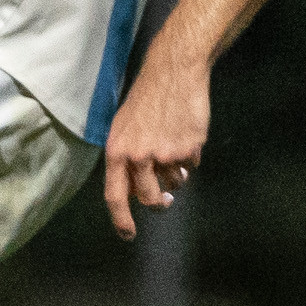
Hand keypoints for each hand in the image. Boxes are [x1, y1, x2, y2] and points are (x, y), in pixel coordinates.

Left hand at [102, 52, 209, 240]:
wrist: (173, 71)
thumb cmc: (146, 98)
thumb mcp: (124, 127)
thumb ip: (127, 159)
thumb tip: (135, 192)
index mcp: (117, 151)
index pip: (114, 195)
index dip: (121, 219)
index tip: (128, 234)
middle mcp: (139, 156)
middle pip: (149, 197)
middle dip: (158, 202)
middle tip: (164, 199)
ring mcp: (165, 154)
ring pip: (174, 182)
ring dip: (176, 173)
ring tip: (174, 146)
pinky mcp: (188, 148)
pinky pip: (191, 165)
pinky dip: (190, 155)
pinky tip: (185, 132)